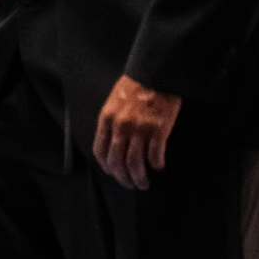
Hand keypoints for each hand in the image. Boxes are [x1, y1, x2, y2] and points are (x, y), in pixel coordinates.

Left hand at [90, 74, 179, 188]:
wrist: (155, 73)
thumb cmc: (135, 86)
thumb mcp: (113, 102)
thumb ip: (110, 122)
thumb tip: (112, 143)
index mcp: (107, 120)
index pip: (100, 151)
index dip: (106, 167)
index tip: (113, 174)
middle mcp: (121, 127)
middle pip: (117, 161)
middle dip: (122, 178)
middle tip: (130, 185)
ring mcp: (140, 129)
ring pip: (135, 163)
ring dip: (139, 178)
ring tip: (143, 184)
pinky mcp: (158, 130)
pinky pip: (155, 154)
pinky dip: (156, 164)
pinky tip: (158, 167)